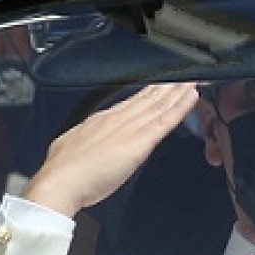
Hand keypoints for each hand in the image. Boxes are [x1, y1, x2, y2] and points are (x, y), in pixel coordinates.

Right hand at [22, 82, 199, 218]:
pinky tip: (191, 98)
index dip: (150, 91)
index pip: (134, 101)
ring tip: (193, 80)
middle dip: (168, 86)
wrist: (61, 180)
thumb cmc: (63, 170)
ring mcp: (131, 128)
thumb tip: (87, 144)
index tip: (162, 83)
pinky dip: (180, 108)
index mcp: (103, 119)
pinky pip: (166, 121)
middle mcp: (120, 118)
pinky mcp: (140, 142)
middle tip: (185, 73)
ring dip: (179, 91)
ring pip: (160, 104)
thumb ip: (87, 142)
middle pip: (150, 98)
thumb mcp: (72, 144)